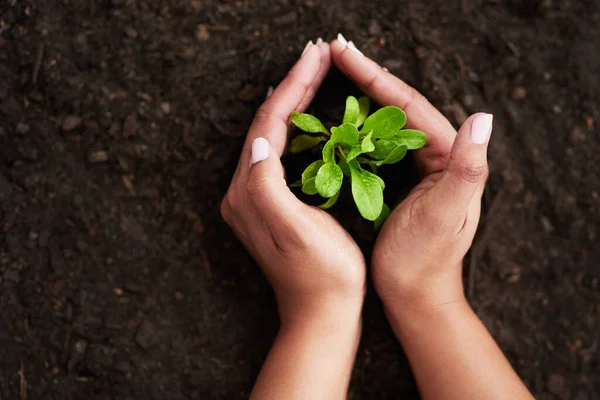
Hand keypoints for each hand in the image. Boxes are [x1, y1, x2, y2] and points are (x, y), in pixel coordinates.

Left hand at [221, 41, 365, 326]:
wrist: (322, 312)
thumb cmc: (321, 275)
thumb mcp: (296, 231)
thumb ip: (268, 187)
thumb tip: (260, 141)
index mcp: (249, 192)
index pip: (268, 125)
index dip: (293, 87)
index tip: (316, 56)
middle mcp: (245, 191)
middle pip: (266, 124)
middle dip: (292, 86)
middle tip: (318, 54)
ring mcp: (255, 197)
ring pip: (272, 135)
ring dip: (293, 101)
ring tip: (315, 72)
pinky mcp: (270, 204)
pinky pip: (279, 151)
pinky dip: (296, 126)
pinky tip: (310, 114)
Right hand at [331, 37, 532, 399]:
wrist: (414, 296)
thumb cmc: (424, 261)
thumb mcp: (447, 215)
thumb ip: (468, 168)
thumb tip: (482, 118)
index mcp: (449, 156)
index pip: (409, 104)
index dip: (374, 76)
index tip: (342, 52)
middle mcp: (437, 155)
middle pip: (398, 104)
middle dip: (365, 76)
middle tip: (333, 51)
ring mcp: (417, 167)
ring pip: (386, 120)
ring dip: (360, 94)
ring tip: (332, 72)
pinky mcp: (399, 180)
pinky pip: (377, 143)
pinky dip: (357, 125)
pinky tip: (338, 115)